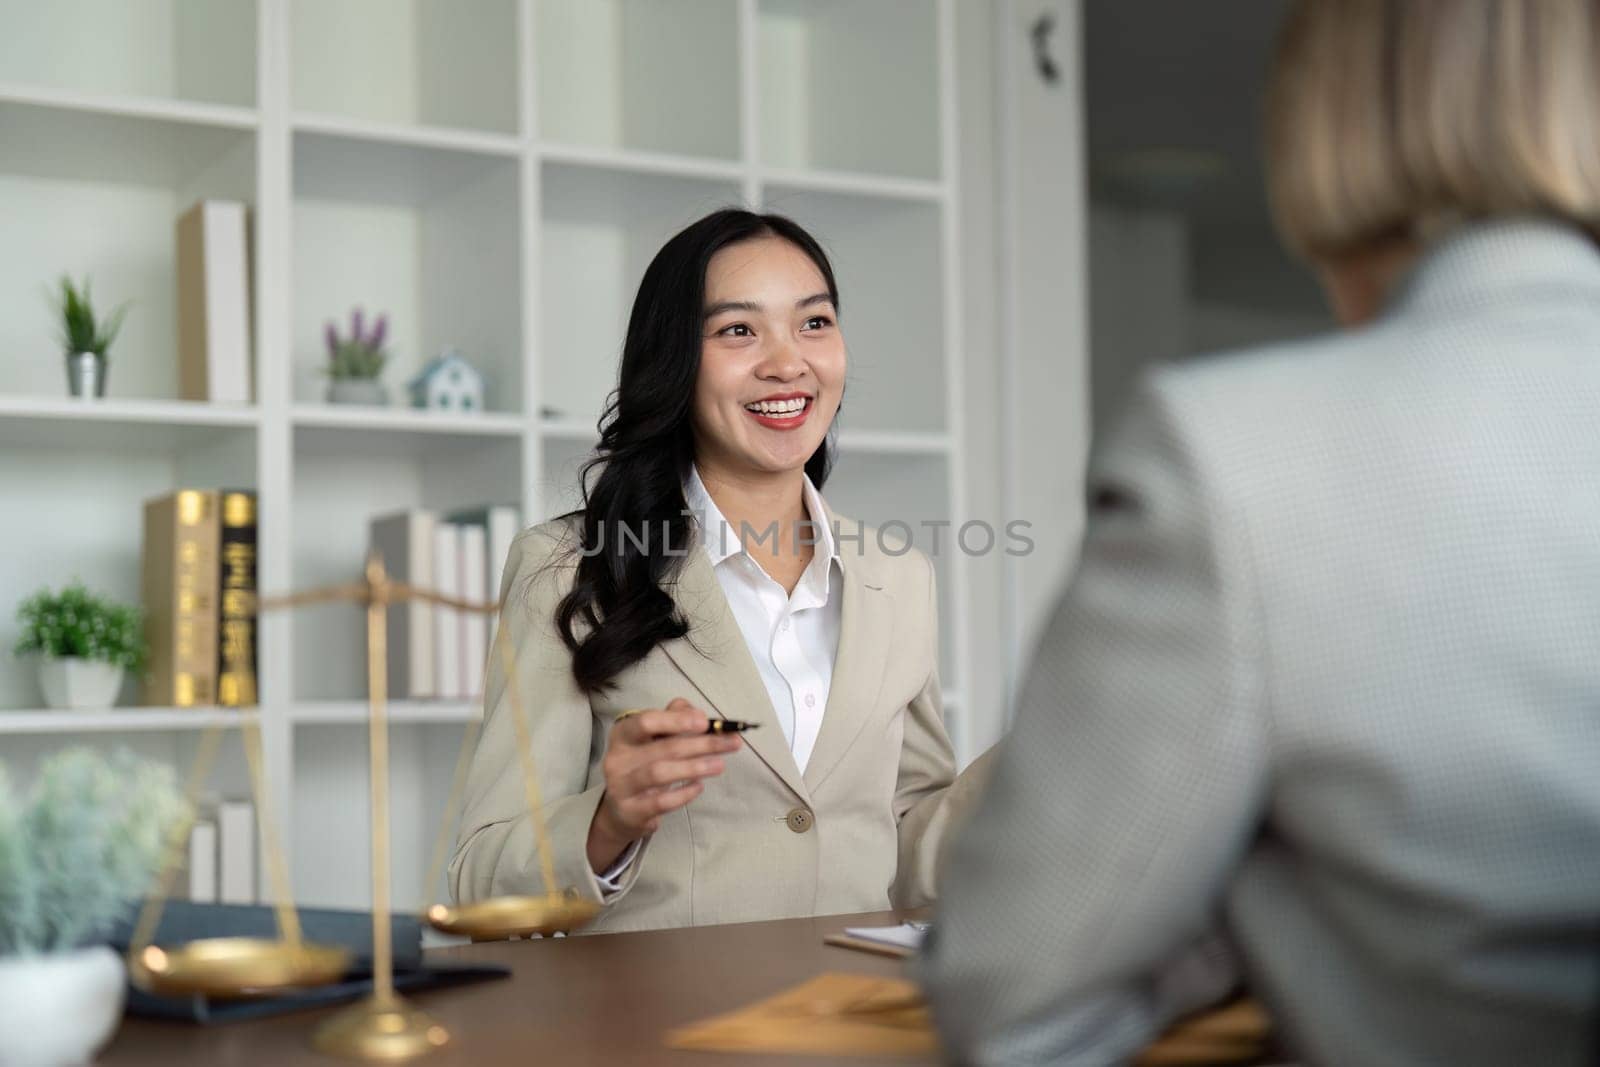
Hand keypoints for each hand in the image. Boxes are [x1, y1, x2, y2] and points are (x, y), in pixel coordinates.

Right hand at [586, 698, 742, 872]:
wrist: (621, 810)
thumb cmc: (643, 766)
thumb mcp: (653, 740)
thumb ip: (674, 720)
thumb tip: (698, 714)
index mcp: (623, 734)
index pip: (646, 721)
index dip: (676, 720)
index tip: (705, 722)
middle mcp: (618, 758)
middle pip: (662, 747)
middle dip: (701, 744)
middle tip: (731, 743)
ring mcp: (621, 786)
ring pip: (660, 773)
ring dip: (694, 767)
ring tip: (720, 765)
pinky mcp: (631, 811)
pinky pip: (661, 802)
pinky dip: (684, 793)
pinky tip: (699, 787)